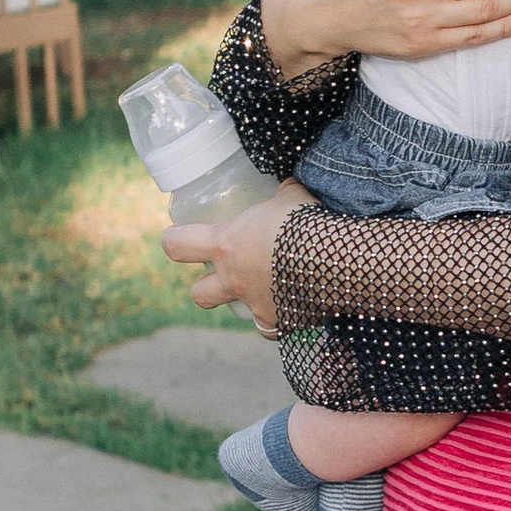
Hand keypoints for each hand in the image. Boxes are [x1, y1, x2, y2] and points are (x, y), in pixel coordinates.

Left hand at [162, 180, 308, 333]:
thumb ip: (284, 192)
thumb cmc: (306, 222)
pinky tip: (300, 306)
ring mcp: (256, 304)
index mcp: (226, 244)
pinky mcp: (282, 322)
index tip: (178, 239)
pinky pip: (278, 327)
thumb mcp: (292, 197)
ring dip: (252, 305)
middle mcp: (234, 279)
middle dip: (206, 288)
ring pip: (244, 315)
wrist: (336, 259)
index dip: (174, 242)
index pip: (178, 244)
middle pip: (199, 294)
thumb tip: (289, 182)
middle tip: (227, 274)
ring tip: (276, 290)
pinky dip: (285, 318)